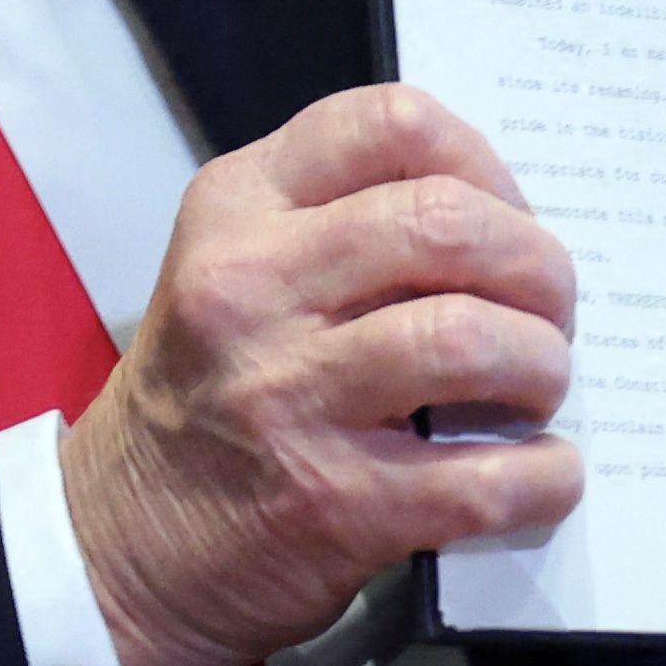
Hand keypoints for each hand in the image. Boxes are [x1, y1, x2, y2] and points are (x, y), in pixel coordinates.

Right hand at [60, 85, 581, 665]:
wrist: (118, 542)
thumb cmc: (206, 394)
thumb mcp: (233, 270)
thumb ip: (340, 226)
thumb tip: (509, 230)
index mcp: (236, 209)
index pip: (392, 123)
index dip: (487, 164)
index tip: (508, 216)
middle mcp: (250, 289)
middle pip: (448, 223)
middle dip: (538, 266)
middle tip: (548, 312)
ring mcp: (286, 397)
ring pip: (472, 339)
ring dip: (543, 366)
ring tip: (537, 388)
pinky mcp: (331, 504)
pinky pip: (481, 479)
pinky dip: (544, 476)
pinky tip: (542, 473)